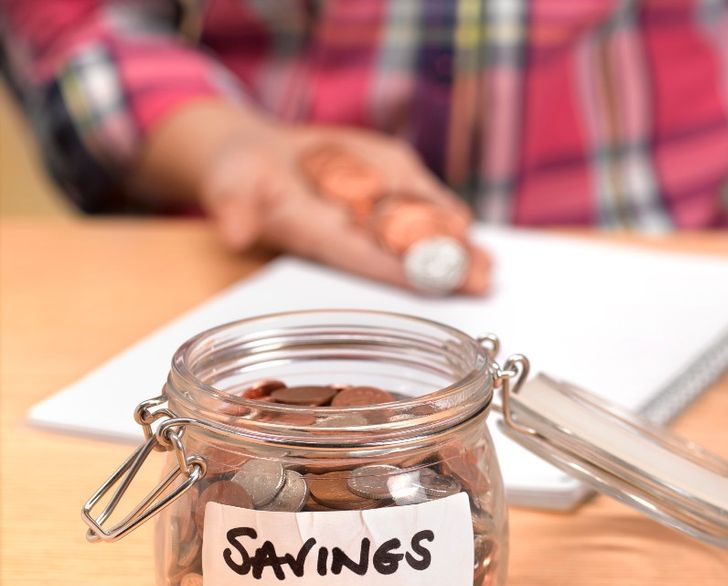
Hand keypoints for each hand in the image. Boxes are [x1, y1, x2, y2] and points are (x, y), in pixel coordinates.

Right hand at [203, 123, 485, 291]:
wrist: (258, 153)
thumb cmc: (242, 176)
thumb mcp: (228, 183)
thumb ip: (232, 207)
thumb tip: (232, 233)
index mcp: (320, 241)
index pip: (366, 261)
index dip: (400, 272)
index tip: (434, 283)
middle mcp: (354, 233)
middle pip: (405, 255)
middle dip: (445, 269)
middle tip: (482, 281)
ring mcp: (375, 210)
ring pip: (423, 232)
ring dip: (457, 249)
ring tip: (491, 265)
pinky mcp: (389, 182)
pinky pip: (423, 199)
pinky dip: (447, 212)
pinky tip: (469, 226)